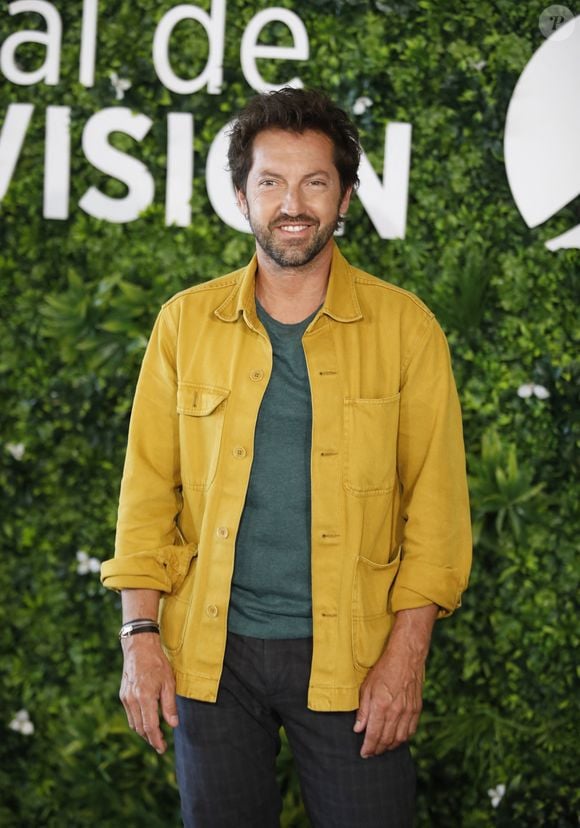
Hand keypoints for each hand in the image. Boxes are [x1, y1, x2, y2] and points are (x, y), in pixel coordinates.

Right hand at [119, 633, 178, 753]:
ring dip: (143, 732)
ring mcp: (126, 698)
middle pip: (140, 728)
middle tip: (161, 745)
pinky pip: (130, 715)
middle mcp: (132, 700)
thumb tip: (173, 725)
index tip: (162, 749)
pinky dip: (138, 722)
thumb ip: (169, 705)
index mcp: (145, 697)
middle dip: (150, 739)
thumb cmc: (157, 663)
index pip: (150, 727)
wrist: (139, 647)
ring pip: (133, 724)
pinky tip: (146, 722)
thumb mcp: (168, 682)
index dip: (156, 740)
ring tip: (155, 736)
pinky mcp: (123, 695)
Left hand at [353, 605, 436, 757]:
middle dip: (377, 749)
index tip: (364, 753)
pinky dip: (403, 739)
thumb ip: (363, 710)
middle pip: (386, 740)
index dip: (368, 747)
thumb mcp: (367, 687)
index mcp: (381, 706)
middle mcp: (396, 711)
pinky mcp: (416, 709)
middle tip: (371, 753)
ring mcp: (408, 711)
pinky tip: (396, 739)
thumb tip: (358, 729)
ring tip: (382, 748)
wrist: (406, 657)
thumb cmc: (384, 669)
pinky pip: (410, 731)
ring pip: (399, 739)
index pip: (373, 735)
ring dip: (390, 746)